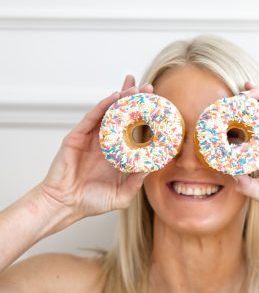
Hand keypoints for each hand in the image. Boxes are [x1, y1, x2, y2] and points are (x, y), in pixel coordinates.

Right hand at [40, 76, 153, 218]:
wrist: (65, 205)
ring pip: (108, 112)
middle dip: (134, 100)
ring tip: (135, 87)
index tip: (159, 107)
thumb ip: (136, 182)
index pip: (133, 130)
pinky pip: (92, 117)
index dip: (145, 118)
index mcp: (117, 154)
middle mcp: (105, 142)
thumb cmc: (91, 202)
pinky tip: (115, 97)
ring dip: (121, 98)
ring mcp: (91, 138)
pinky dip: (103, 105)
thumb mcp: (122, 195)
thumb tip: (152, 167)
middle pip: (122, 115)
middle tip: (149, 87)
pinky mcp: (77, 136)